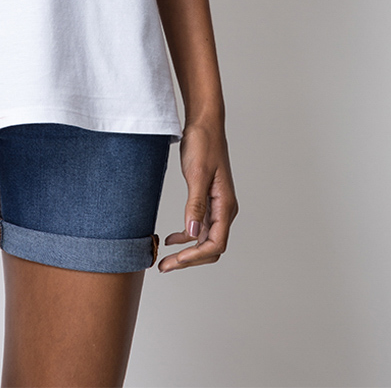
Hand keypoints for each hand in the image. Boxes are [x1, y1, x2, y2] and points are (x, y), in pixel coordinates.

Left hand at [158, 119, 237, 271]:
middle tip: (165, 266)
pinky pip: (199, 226)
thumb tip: (192, 234)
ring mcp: (216, 206)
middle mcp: (224, 209)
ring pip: (204, 239)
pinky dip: (186, 236)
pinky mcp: (207, 199)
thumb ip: (195, 204)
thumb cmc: (204, 144)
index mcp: (225, 206)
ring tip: (165, 258)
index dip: (195, 257)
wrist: (204, 124)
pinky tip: (171, 238)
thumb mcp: (197, 174)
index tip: (174, 261)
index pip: (215, 244)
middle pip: (210, 247)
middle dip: (189, 260)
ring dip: (186, 250)